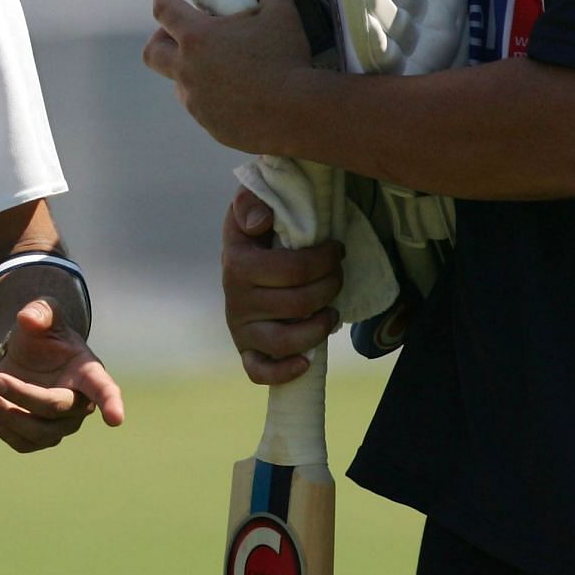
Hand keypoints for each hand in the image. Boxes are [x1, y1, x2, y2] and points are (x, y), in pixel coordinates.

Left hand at [0, 299, 125, 452]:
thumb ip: (40, 311)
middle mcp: (80, 403)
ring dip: (10, 418)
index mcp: (88, 372)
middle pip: (55, 408)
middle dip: (22, 395)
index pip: (104, 388)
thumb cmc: (45, 334)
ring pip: (41, 433)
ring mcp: (63, 424)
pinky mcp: (42, 437)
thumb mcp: (44, 312)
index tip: (115, 419)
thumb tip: (28, 318)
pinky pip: (26, 445)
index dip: (111, 403)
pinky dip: (5, 430)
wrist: (29, 356)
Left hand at [142, 0, 316, 153]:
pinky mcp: (209, 124)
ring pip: (179, 82)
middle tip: (178, 32)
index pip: (164, 8)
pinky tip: (234, 92)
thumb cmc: (287, 59)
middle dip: (160, 38)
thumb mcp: (282, 14)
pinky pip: (201, 106)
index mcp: (197, 38)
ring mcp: (196, 101)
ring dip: (189, 68)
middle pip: (152, 52)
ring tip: (217, 63)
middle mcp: (187, 70)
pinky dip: (209, 94)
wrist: (297, 114)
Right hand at [222, 188, 343, 384]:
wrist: (241, 256)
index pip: (293, 270)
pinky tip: (307, 361)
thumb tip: (259, 222)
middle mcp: (235, 298)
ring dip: (319, 328)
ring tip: (332, 312)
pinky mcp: (245, 348)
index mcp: (237, 263)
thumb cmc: (257, 230)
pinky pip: (259, 371)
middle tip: (339, 276)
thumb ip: (251, 202)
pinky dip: (284, 372)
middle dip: (330, 288)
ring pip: (285, 341)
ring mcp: (240, 327)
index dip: (324, 260)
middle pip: (298, 304)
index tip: (337, 249)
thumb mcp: (250, 205)